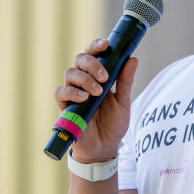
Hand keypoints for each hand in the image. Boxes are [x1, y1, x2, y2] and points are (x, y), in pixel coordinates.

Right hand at [54, 39, 137, 161]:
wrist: (104, 149)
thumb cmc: (113, 124)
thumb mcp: (123, 102)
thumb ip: (125, 81)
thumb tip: (133, 59)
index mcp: (98, 76)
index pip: (93, 54)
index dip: (96, 46)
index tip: (106, 44)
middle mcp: (83, 81)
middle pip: (80, 59)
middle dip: (92, 63)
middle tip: (105, 76)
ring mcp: (73, 93)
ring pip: (70, 73)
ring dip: (85, 78)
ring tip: (98, 92)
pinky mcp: (64, 106)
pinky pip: (61, 92)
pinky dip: (72, 92)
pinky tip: (84, 97)